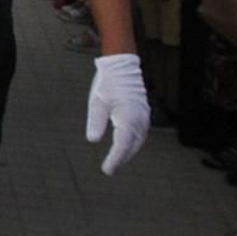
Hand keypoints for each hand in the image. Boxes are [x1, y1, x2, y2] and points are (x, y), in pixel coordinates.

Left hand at [86, 52, 149, 175]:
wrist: (122, 65)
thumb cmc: (107, 83)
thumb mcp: (97, 101)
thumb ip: (96, 121)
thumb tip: (92, 140)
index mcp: (128, 118)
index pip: (122, 145)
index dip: (114, 159)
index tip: (106, 170)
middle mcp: (139, 119)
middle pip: (131, 146)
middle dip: (121, 159)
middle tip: (110, 169)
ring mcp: (143, 116)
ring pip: (138, 141)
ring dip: (128, 152)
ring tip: (116, 162)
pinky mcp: (143, 113)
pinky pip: (140, 133)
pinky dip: (133, 143)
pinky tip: (125, 146)